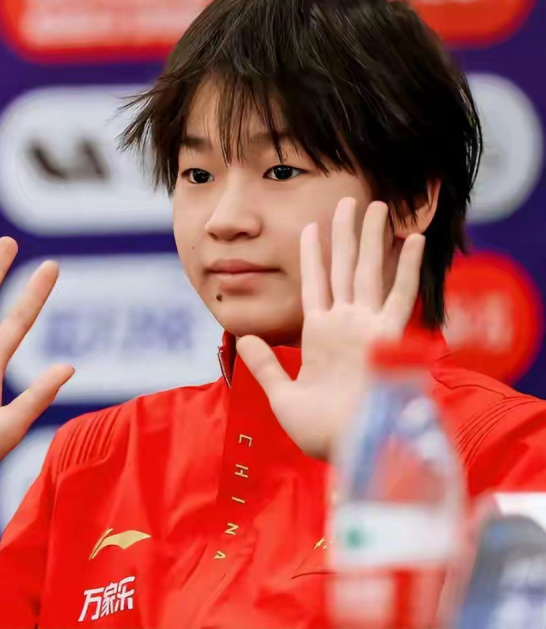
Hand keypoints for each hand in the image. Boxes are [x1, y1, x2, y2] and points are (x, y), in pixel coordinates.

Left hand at [238, 198, 424, 460]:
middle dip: (346, 234)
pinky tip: (411, 239)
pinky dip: (406, 268)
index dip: (312, 256)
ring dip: (372, 238)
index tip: (310, 227)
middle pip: (344, 268)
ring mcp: (367, 328)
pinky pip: (399, 296)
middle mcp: (346, 325)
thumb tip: (241, 337)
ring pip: (368, 271)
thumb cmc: (320, 433)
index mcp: (320, 336)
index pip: (315, 284)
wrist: (348, 453)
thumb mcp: (282, 395)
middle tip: (348, 201)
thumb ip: (266, 365)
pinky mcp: (388, 338)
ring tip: (376, 205)